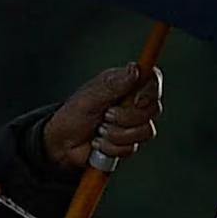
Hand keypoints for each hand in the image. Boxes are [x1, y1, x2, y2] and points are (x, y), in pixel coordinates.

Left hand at [45, 56, 166, 177]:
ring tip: (99, 130)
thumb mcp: (91, 96)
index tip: (136, 100)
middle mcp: (134, 102)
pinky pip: (132, 148)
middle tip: (105, 115)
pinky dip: (112, 147)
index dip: (150, 91)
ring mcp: (134, 124)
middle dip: (126, 117)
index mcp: (126, 84)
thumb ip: (114, 85)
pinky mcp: (130, 143)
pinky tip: (99, 142)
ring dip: (116, 134)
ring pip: (145, 131)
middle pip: (153, 109)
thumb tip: (135, 69)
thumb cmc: (74, 114)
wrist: (63, 143)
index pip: (152, 80)